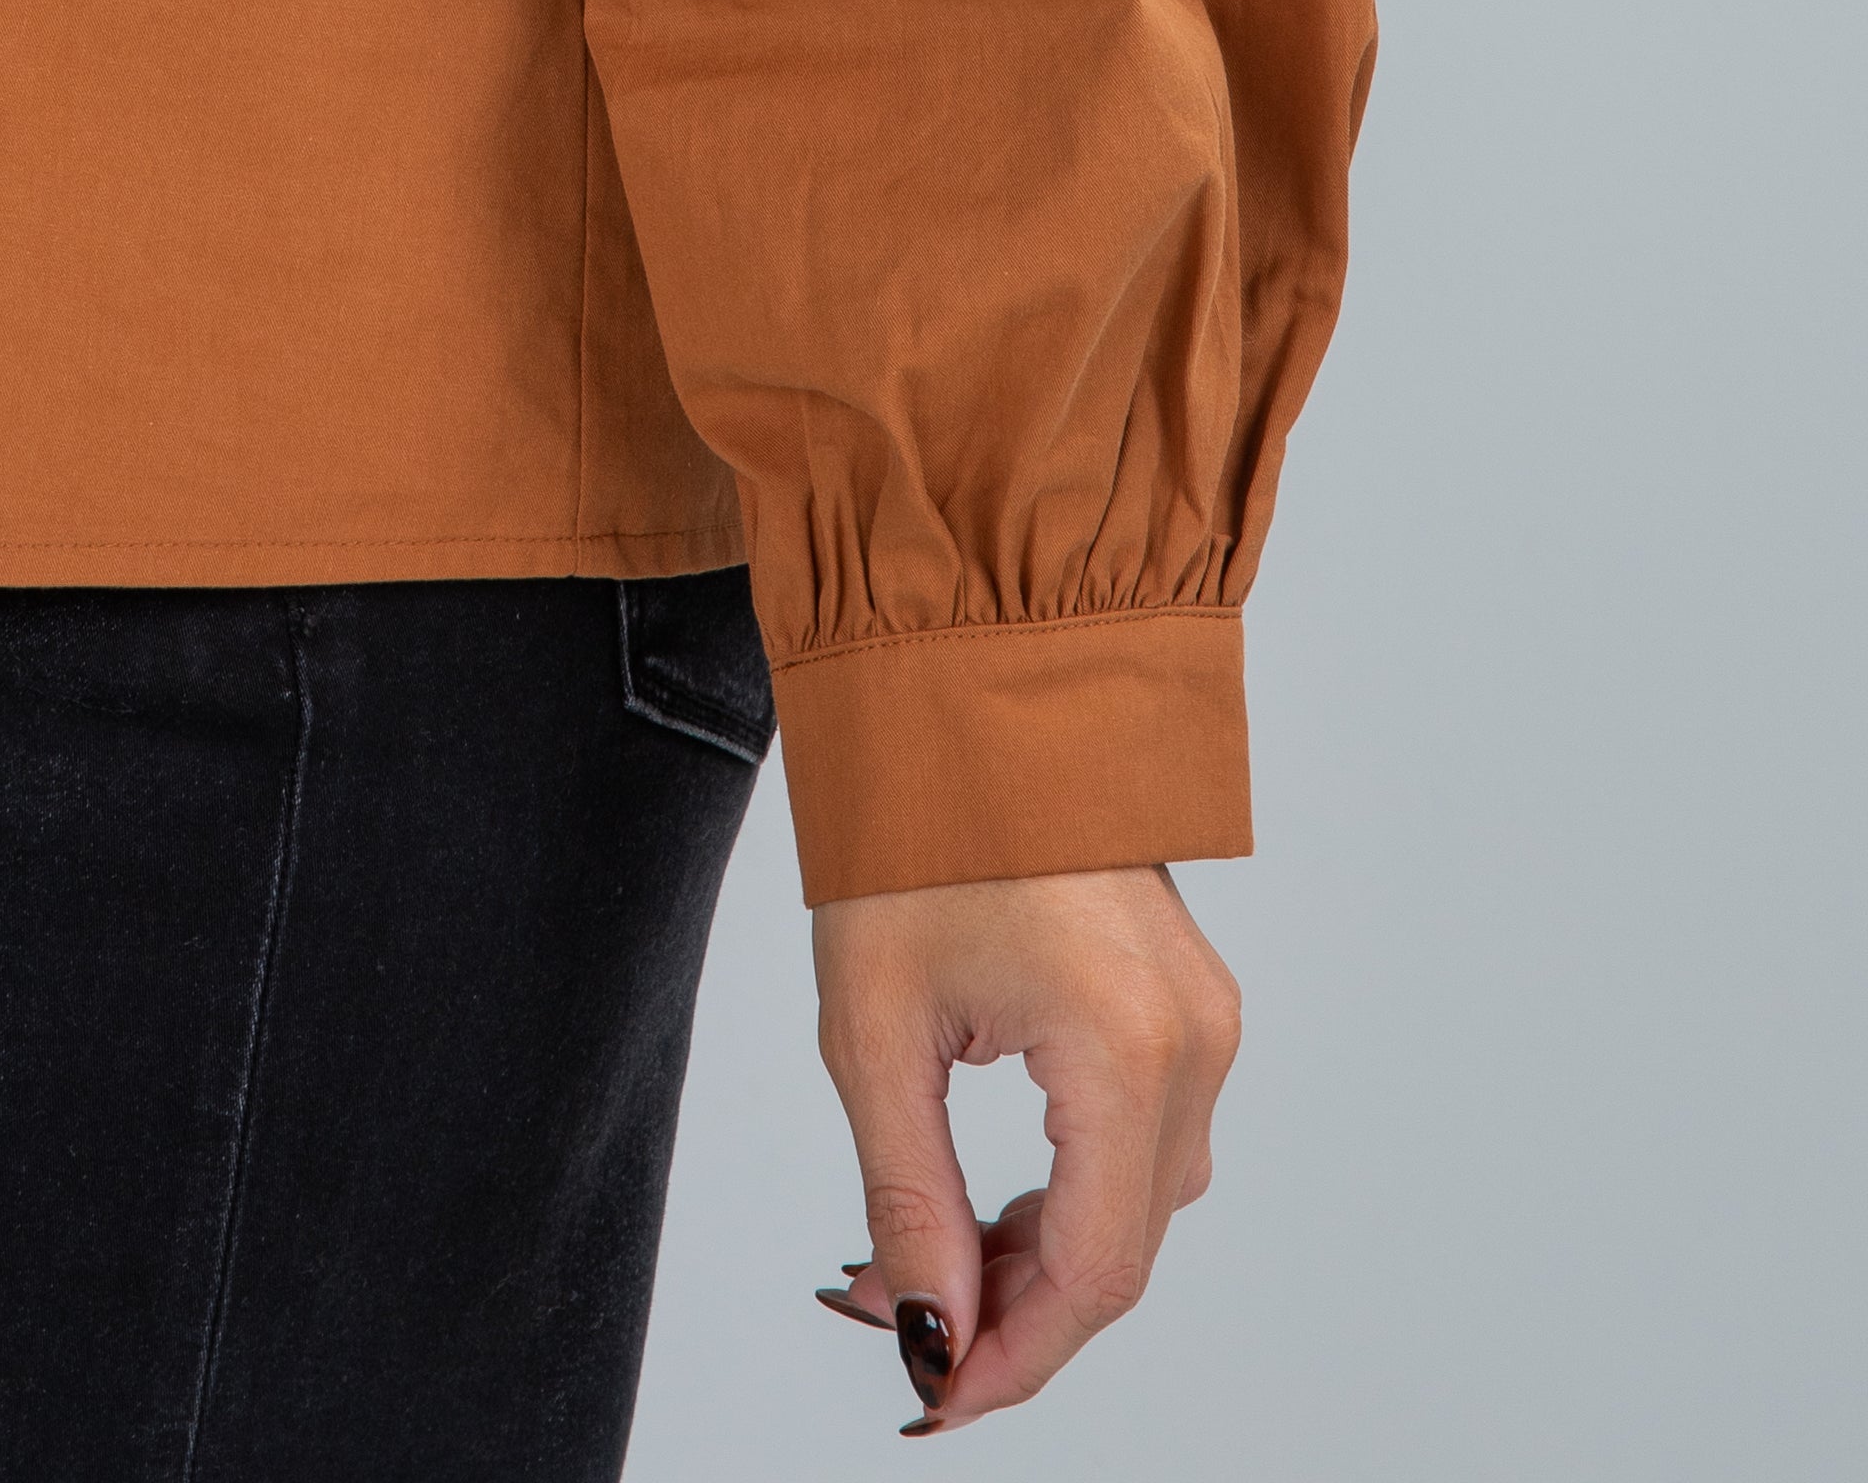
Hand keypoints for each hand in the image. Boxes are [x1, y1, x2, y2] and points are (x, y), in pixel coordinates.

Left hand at [810, 863, 1238, 1429]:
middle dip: (1015, 1313)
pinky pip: (1146, 1140)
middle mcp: (1192, 1039)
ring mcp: (1203, 1015)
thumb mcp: (877, 1027)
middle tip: (906, 1328)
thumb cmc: (911, 825)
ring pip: (1138, 1204)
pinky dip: (1072, 1192)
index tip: (935, 1396)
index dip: (1015, 1356)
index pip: (1094, 1273)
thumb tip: (931, 1326)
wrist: (965, 684)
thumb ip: (911, 1196)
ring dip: (1041, 1256)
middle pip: (1122, 1250)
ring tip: (931, 1262)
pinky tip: (992, 1207)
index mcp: (1126, 1044)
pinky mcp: (1186, 999)